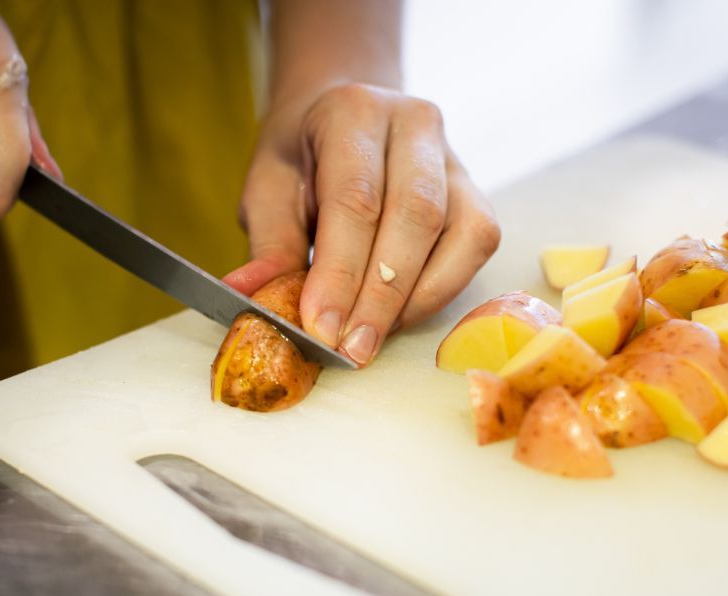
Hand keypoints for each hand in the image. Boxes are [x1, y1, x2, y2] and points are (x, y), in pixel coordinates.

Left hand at [225, 83, 499, 365]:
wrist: (341, 114)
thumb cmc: (301, 156)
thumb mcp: (268, 187)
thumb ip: (269, 243)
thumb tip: (250, 296)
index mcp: (353, 112)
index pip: (355, 199)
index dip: (340, 271)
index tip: (321, 327)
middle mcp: (414, 123)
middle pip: (415, 216)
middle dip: (381, 295)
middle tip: (350, 349)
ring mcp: (453, 155)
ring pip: (460, 233)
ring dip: (417, 298)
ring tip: (373, 337)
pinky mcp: (475, 189)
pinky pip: (476, 243)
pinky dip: (443, 288)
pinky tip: (402, 314)